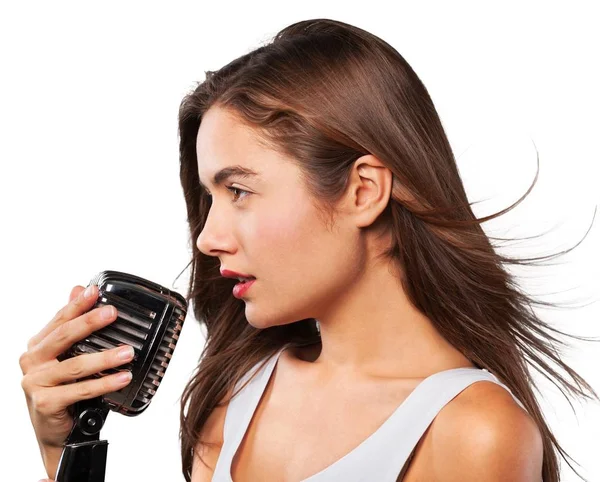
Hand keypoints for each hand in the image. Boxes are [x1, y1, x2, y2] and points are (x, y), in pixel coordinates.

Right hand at [20, 285, 134, 477]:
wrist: (57, 432)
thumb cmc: (64, 390)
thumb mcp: (67, 355)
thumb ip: (72, 324)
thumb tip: (77, 288)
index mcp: (38, 346)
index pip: (59, 320)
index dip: (77, 305)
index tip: (95, 291)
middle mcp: (33, 362)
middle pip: (63, 337)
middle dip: (89, 323)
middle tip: (112, 314)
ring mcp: (36, 382)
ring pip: (75, 365)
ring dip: (105, 358)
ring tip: (128, 352)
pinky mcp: (45, 402)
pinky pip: (81, 390)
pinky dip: (104, 383)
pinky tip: (122, 377)